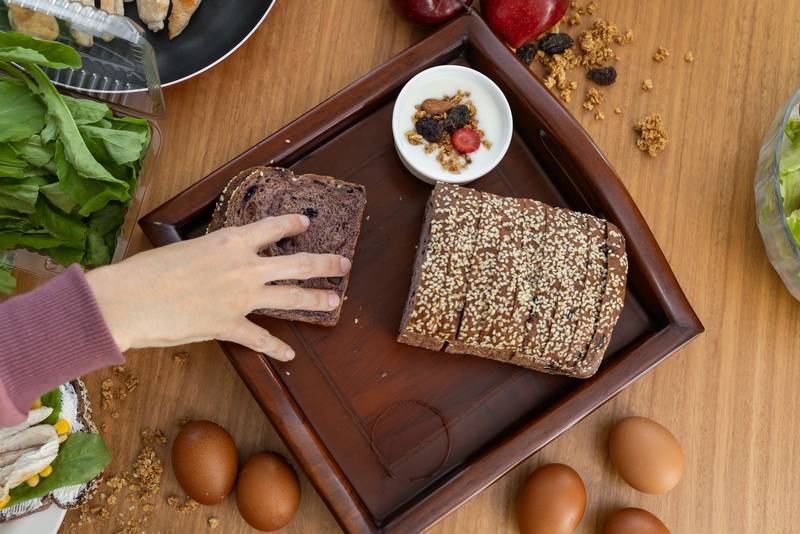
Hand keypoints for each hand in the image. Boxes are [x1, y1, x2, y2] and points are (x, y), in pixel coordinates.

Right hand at [85, 214, 349, 360]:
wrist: (131, 299)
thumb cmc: (149, 270)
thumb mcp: (187, 248)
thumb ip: (213, 253)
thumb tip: (221, 257)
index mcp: (231, 240)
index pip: (272, 228)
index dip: (293, 224)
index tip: (307, 223)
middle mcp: (244, 267)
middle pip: (297, 264)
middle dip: (325, 264)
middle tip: (343, 264)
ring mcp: (241, 297)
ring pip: (291, 298)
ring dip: (316, 299)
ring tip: (334, 300)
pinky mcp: (230, 325)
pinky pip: (262, 339)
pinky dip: (277, 348)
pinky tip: (290, 354)